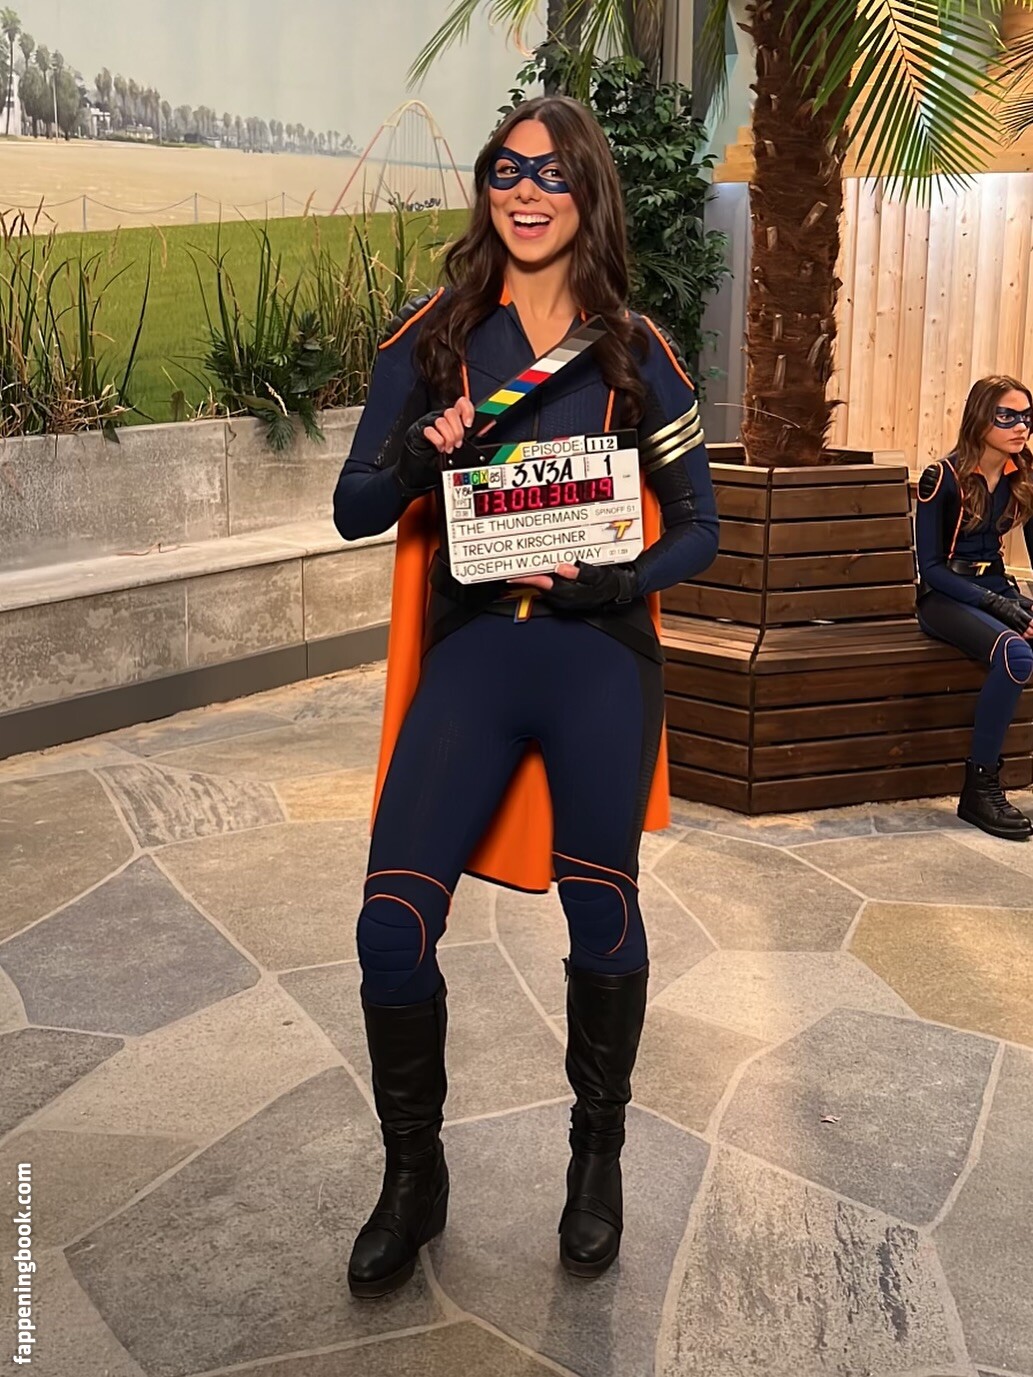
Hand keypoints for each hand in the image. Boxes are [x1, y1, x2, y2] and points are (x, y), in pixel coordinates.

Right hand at [397, 397, 475, 494]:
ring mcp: (428, 424)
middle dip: (457, 430)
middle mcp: (439, 419)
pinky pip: (430, 430)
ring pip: (442, 421)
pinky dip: (437, 440)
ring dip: (448, 437)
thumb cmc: (436, 461)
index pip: (460, 404)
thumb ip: (469, 437)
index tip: (469, 424)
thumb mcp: (458, 449)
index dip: (467, 410)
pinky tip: (438, 448)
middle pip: (451, 412)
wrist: (418, 473)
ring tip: (448, 448)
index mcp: (450, 421)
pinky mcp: (418, 432)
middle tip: (457, 443)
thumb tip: (486, 429)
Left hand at [509, 561, 636, 612]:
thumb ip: (580, 572)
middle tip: (510, 566)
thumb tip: (561, 568)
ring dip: (532, 576)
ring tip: (520, 567)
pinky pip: (549, 586)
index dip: (525, 578)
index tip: (512, 574)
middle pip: (539, 584)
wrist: (617, 590)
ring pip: (542, 585)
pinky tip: (538, 571)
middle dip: (525, 575)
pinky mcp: (564, 596)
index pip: (542, 582)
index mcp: (569, 592)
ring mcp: (563, 598)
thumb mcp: (598, 575)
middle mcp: (563, 598)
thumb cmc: (608, 583)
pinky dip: (541, 579)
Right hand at [980, 588, 1032, 636]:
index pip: (1029, 620)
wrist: (995, 605)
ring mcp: (1011, 624)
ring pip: (1022, 632)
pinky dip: (1021, 636)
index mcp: (1019, 612)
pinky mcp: (1008, 627)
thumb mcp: (1019, 601)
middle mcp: (1015, 619)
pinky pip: (1016, 633)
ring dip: (1028, 635)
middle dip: (1032, 631)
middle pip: (1027, 628)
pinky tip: (1024, 636)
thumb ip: (1029, 605)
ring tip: (1031, 635)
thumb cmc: (1007, 603)